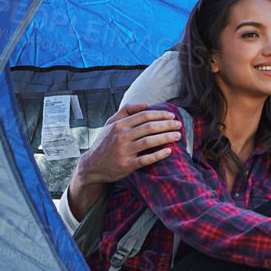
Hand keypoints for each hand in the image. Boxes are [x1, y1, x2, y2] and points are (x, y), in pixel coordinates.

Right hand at [64, 104, 183, 218]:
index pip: (144, 116)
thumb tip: (145, 104)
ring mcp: (123, 152)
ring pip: (149, 142)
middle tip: (179, 125)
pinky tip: (169, 151)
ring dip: (166, 137)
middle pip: (149, 127)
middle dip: (167, 125)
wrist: (91, 166)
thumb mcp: (109, 124)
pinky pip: (145, 159)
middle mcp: (121, 137)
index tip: (172, 115)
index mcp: (118, 125)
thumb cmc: (104, 143)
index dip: (160, 114)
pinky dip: (158, 155)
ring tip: (178, 136)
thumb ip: (125, 111)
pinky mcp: (126, 166)